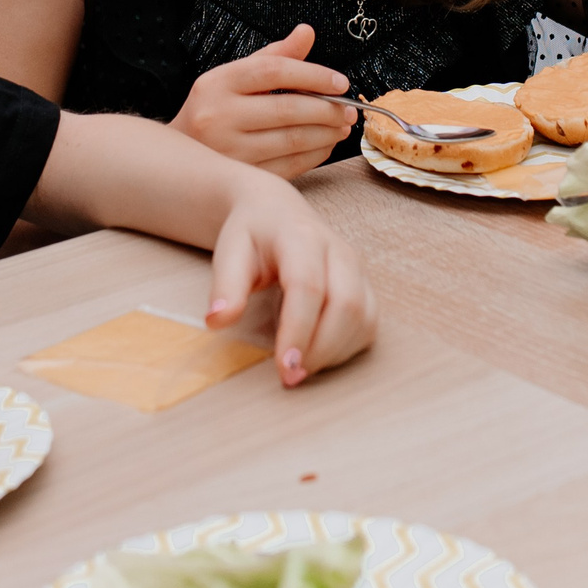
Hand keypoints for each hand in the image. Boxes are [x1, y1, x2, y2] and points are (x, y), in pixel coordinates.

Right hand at [171, 26, 355, 178]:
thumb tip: (306, 33)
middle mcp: (219, 115)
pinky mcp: (241, 174)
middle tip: (349, 109)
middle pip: (288, 108)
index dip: (313, 75)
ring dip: (326, 133)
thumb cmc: (214, 108)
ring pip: (292, 140)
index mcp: (218, 82)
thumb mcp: (234, 75)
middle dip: (328, 109)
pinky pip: (289, 165)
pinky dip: (315, 155)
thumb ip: (273, 55)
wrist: (181, 154)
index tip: (340, 82)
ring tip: (342, 126)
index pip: (274, 70)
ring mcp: (229, 150)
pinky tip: (325, 144)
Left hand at [204, 177, 377, 385]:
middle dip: (322, 349)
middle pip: (347, 304)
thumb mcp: (229, 251)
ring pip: (363, 317)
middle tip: (290, 377)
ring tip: (300, 368)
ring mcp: (356, 268)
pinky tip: (318, 356)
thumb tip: (218, 321)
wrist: (275, 210)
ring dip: (335, 352)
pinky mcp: (364, 286)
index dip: (299, 330)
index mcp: (301, 237)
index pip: (308, 287)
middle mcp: (338, 250)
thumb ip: (226, 286)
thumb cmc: (252, 233)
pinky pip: (368, 324)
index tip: (284, 366)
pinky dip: (347, 348)